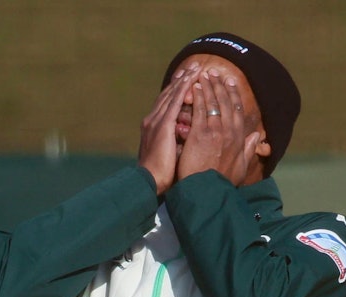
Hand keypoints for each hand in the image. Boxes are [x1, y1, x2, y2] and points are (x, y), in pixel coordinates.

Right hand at [138, 64, 198, 193]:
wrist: (148, 181)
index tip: (187, 80)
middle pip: (169, 95)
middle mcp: (153, 120)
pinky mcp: (163, 125)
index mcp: (154, 128)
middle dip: (181, 80)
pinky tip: (191, 79)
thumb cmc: (160, 176)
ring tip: (197, 68)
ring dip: (185, 80)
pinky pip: (175, 102)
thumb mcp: (169, 156)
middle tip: (194, 67)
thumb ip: (176, 144)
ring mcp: (157, 121)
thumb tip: (186, 141)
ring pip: (172, 94)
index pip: (167, 104)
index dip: (177, 91)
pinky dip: (183, 89)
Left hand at [177, 70, 262, 186]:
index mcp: (239, 139)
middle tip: (214, 72)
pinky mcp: (200, 134)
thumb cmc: (223, 183)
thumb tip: (257, 137)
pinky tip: (193, 87)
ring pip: (213, 103)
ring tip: (202, 75)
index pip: (238, 111)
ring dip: (208, 87)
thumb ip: (249, 150)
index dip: (234, 95)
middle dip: (220, 86)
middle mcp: (229, 132)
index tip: (230, 83)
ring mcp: (215, 132)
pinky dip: (197, 97)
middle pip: (226, 103)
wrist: (208, 192)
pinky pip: (199, 110)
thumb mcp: (242, 168)